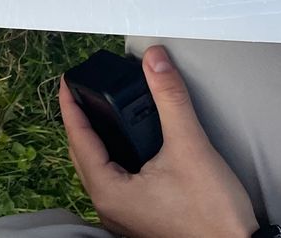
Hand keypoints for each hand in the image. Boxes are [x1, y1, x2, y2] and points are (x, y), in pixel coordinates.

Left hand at [61, 44, 258, 237]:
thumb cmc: (214, 216)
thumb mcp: (190, 146)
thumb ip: (170, 99)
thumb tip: (155, 61)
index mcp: (108, 191)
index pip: (77, 137)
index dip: (70, 105)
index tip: (66, 81)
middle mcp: (108, 206)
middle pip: (82, 153)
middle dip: (80, 121)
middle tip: (81, 92)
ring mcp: (123, 216)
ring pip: (97, 169)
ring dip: (96, 141)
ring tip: (99, 114)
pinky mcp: (139, 220)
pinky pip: (114, 182)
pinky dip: (113, 159)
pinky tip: (125, 148)